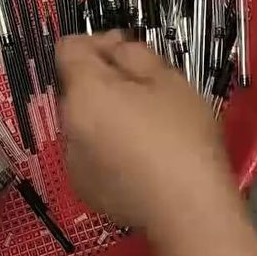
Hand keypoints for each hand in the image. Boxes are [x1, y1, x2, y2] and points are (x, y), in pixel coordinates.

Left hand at [56, 32, 232, 232]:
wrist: (189, 212)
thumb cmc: (183, 138)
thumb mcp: (167, 80)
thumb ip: (132, 53)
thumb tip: (113, 49)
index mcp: (84, 94)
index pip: (68, 49)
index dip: (96, 43)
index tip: (125, 51)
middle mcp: (67, 125)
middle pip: (76, 87)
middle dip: (103, 82)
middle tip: (146, 91)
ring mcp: (72, 160)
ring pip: (82, 120)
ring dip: (104, 115)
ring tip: (145, 129)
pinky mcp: (84, 188)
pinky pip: (89, 152)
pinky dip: (106, 147)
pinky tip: (138, 159)